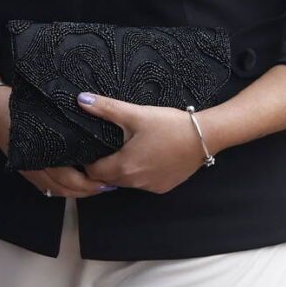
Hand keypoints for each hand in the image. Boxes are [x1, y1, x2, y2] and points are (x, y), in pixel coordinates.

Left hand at [78, 95, 208, 195]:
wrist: (204, 137)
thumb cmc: (170, 125)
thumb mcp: (136, 114)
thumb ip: (106, 108)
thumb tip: (81, 99)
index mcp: (124, 167)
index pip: (93, 172)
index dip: (88, 161)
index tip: (90, 148)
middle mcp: (135, 182)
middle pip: (108, 180)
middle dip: (103, 167)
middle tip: (104, 148)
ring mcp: (150, 187)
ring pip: (126, 183)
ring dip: (122, 171)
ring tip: (126, 150)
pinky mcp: (163, 187)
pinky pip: (143, 184)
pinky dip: (140, 174)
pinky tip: (147, 157)